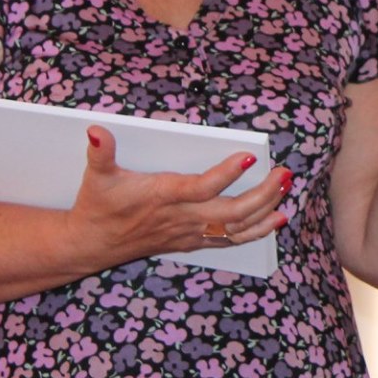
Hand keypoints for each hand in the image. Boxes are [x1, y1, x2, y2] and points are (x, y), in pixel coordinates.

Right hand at [68, 126, 290, 263]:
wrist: (91, 245)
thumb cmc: (98, 206)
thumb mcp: (98, 177)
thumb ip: (101, 153)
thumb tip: (97, 132)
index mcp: (164, 197)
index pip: (202, 187)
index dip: (226, 173)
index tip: (249, 155)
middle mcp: (182, 217)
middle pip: (231, 212)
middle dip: (262, 193)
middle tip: (284, 173)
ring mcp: (190, 233)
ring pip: (236, 229)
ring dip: (265, 211)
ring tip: (286, 191)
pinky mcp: (193, 242)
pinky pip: (231, 240)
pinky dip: (256, 230)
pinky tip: (276, 218)